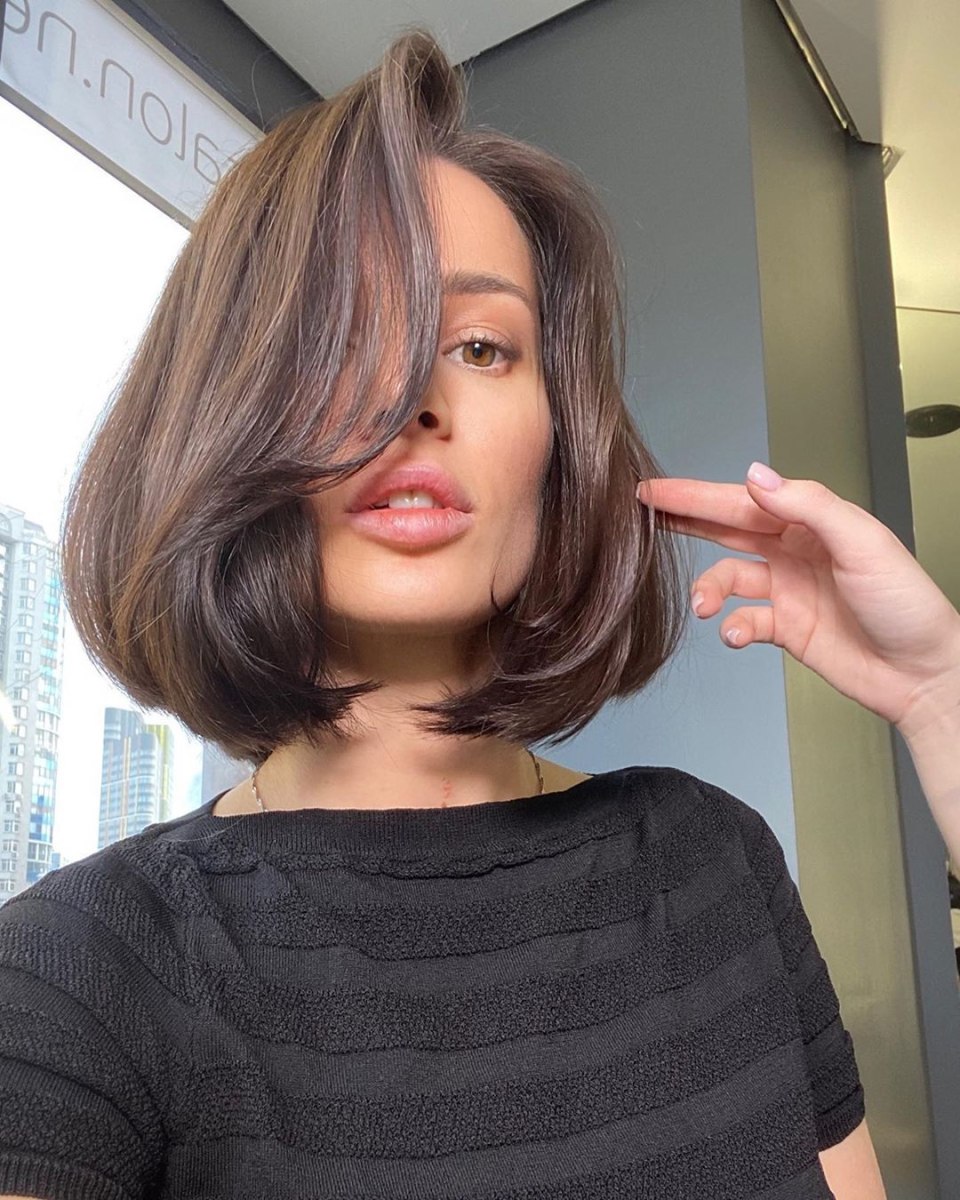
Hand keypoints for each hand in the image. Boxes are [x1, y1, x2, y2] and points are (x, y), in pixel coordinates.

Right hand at [636, 463, 959, 739]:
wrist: (924, 673)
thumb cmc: (907, 605)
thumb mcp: (862, 543)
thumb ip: (808, 506)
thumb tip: (756, 476)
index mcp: (812, 521)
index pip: (744, 499)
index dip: (697, 493)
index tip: (655, 489)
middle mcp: (795, 550)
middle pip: (728, 527)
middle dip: (685, 521)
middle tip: (644, 515)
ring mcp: (788, 589)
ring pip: (728, 578)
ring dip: (708, 590)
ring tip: (700, 606)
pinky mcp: (786, 627)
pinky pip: (745, 621)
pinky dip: (733, 628)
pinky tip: (736, 636)